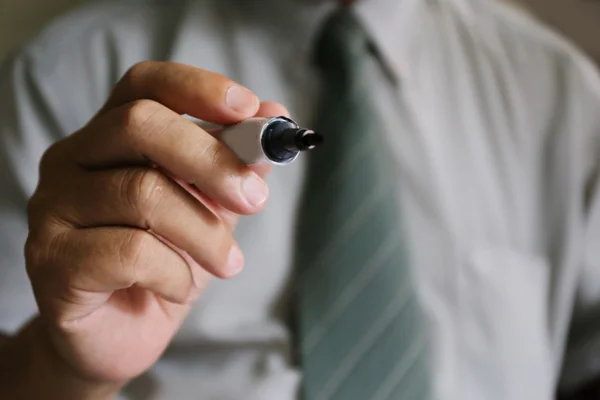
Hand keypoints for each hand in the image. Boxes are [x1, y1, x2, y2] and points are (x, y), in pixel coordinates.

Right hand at [24, 61, 287, 385]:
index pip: (143, 84)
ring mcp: (53, 207)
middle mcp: (71, 160)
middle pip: (139, 125)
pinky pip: (131, 252)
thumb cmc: (165, 262)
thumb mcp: (211, 207)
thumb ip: (236, 162)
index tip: (249, 110)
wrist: (122, 333)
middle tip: (255, 199)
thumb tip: (275, 116)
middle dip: (212, 160)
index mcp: (109, 137)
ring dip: (205, 232)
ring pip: (143, 193)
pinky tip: (181, 289)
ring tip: (227, 262)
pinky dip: (175, 273)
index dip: (197, 88)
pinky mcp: (51, 259)